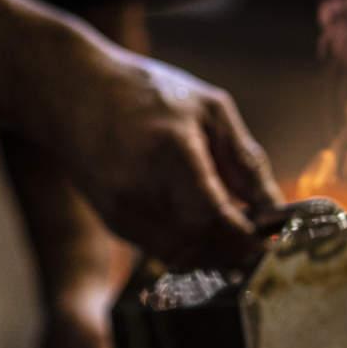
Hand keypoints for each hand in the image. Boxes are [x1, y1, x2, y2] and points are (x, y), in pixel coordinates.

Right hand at [48, 46, 282, 266]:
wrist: (71, 92)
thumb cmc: (147, 93)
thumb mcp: (210, 110)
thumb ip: (245, 160)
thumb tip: (275, 208)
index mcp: (170, 153)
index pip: (215, 217)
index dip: (246, 237)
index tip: (269, 239)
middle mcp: (141, 187)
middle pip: (201, 244)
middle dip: (235, 250)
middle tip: (258, 240)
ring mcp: (122, 209)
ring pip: (183, 255)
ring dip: (215, 252)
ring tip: (233, 230)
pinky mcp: (114, 221)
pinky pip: (163, 249)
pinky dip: (190, 245)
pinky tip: (203, 224)